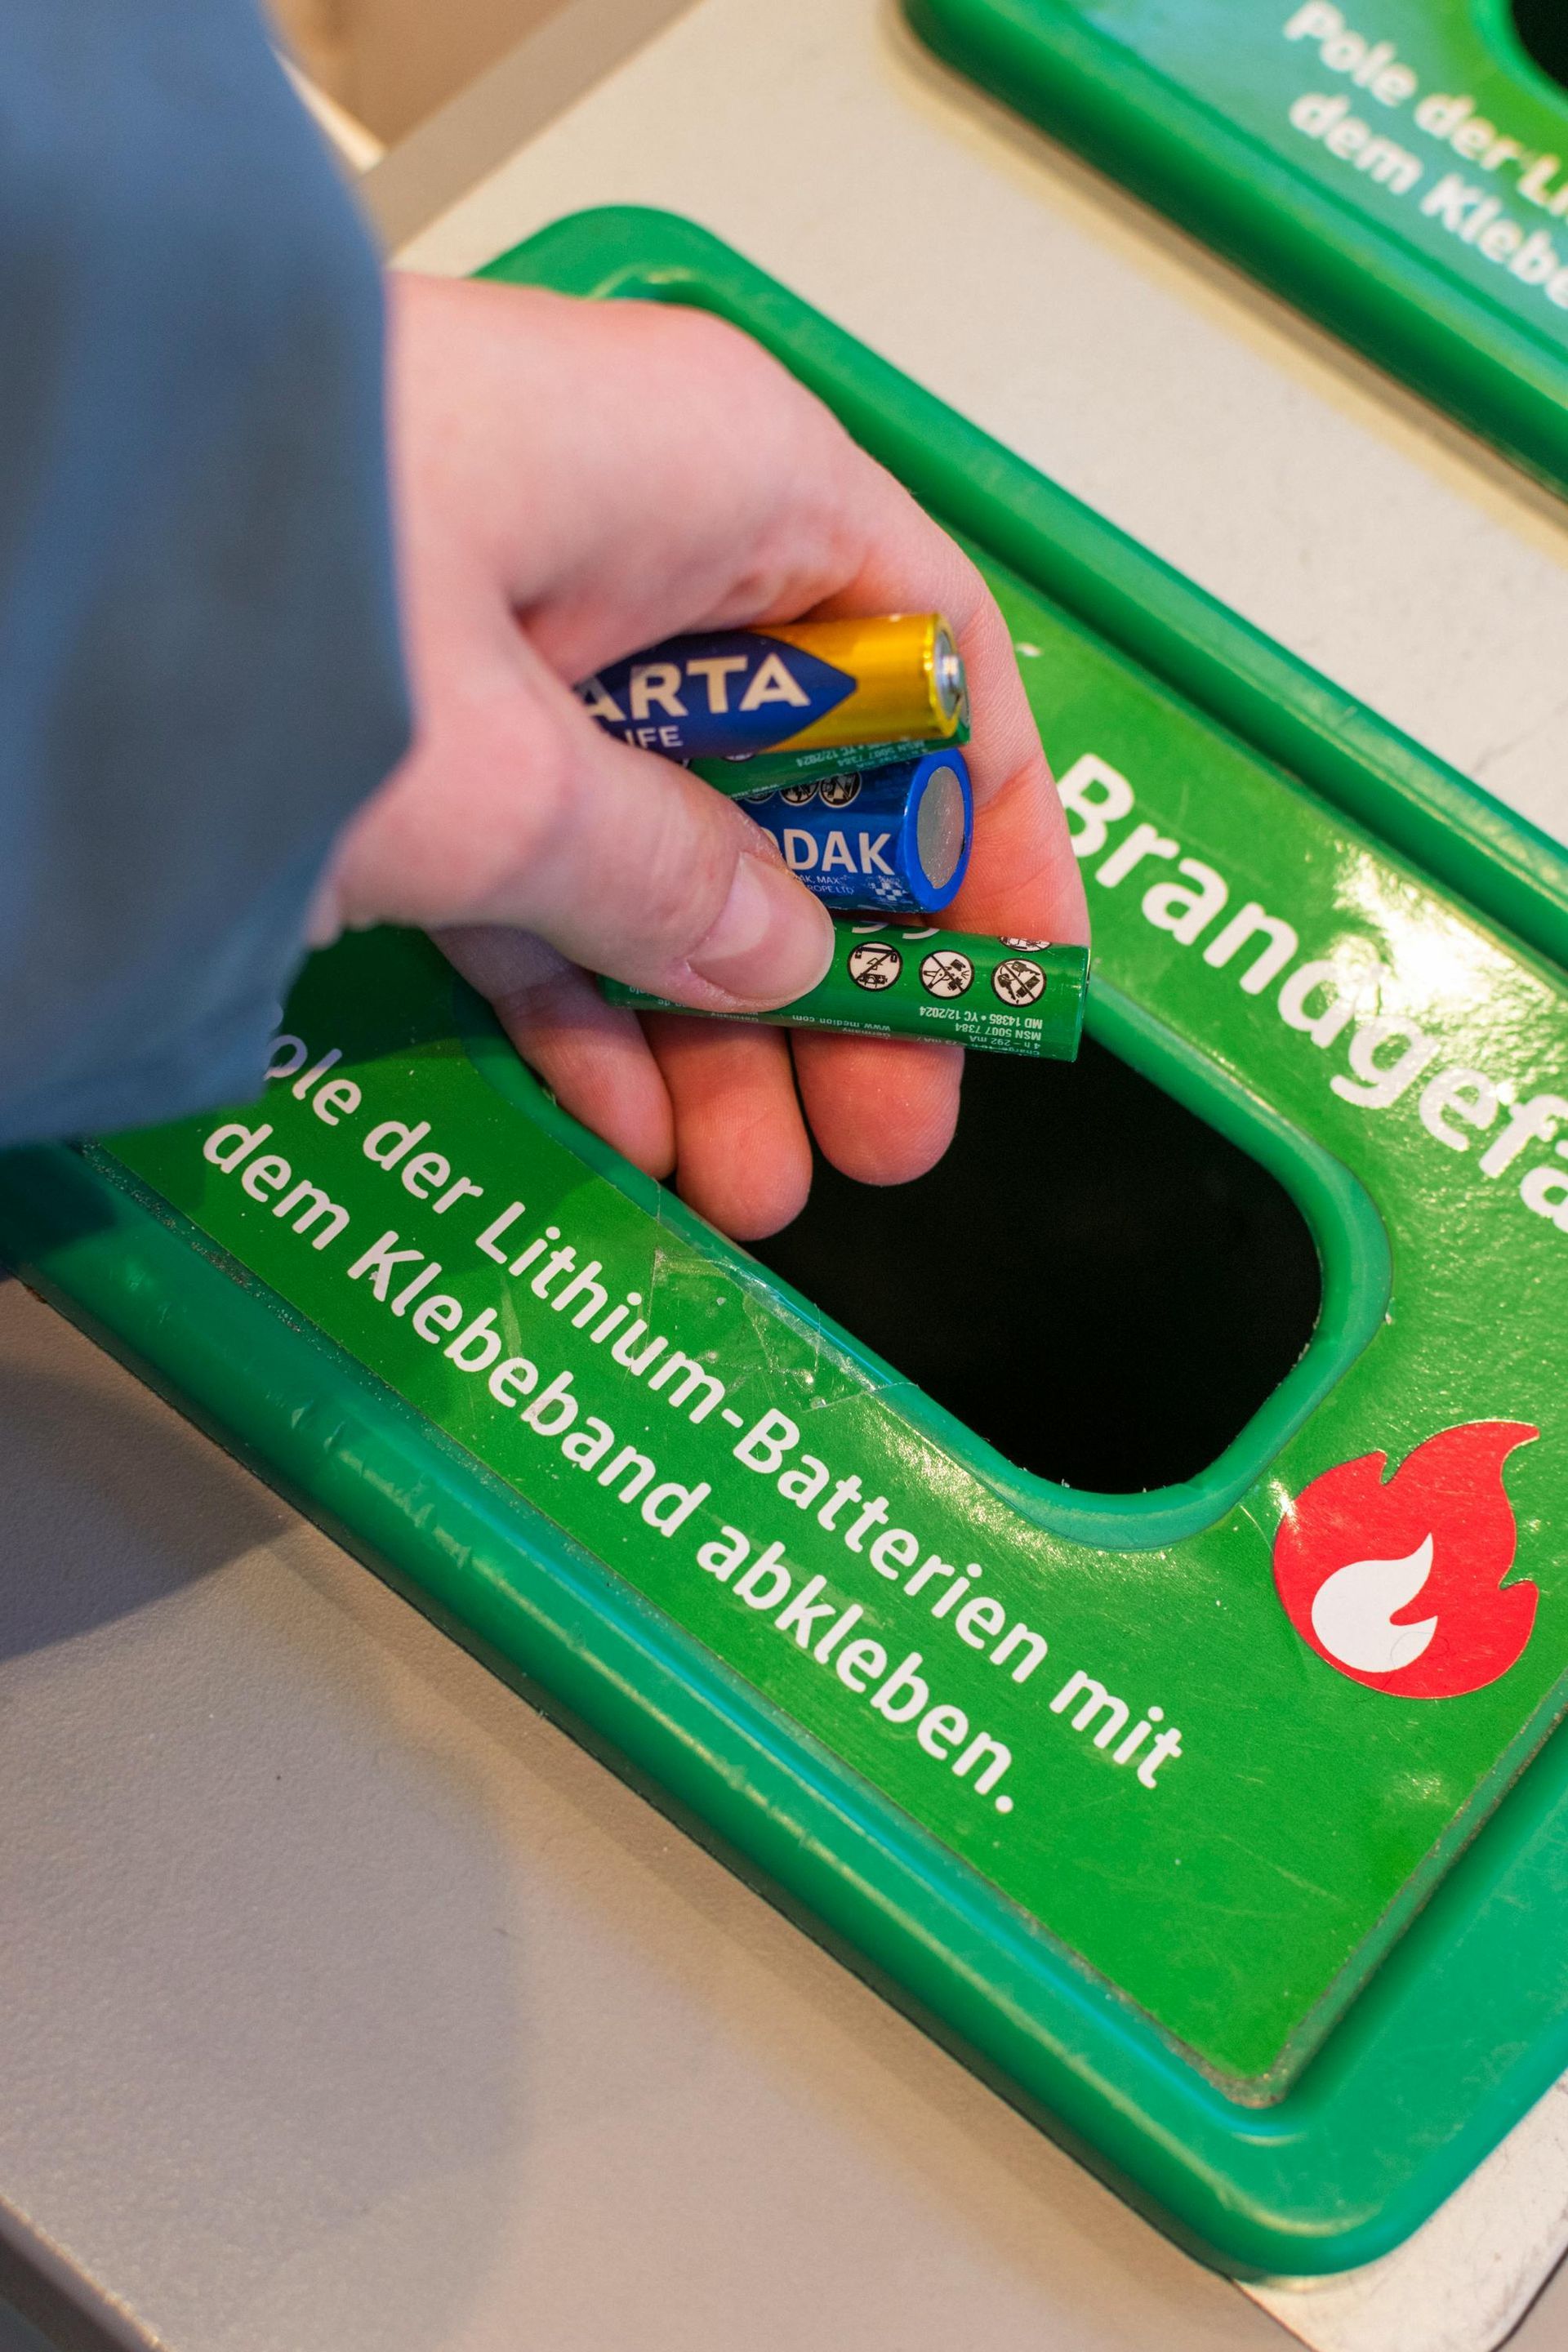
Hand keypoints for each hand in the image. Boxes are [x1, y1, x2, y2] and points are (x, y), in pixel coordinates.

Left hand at [316, 271, 1087, 1238]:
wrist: (12, 546)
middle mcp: (637, 546)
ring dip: (718, 1027)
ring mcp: (523, 638)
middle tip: (890, 1130)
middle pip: (806, 785)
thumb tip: (789, 963)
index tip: (1025, 979)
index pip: (934, 652)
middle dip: (849, 979)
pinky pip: (545, 877)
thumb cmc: (281, 572)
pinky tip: (632, 1123)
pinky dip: (586, 999)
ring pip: (674, 852)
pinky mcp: (417, 725)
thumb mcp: (518, 775)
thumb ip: (674, 881)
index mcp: (722, 483)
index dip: (1000, 826)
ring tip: (764, 1184)